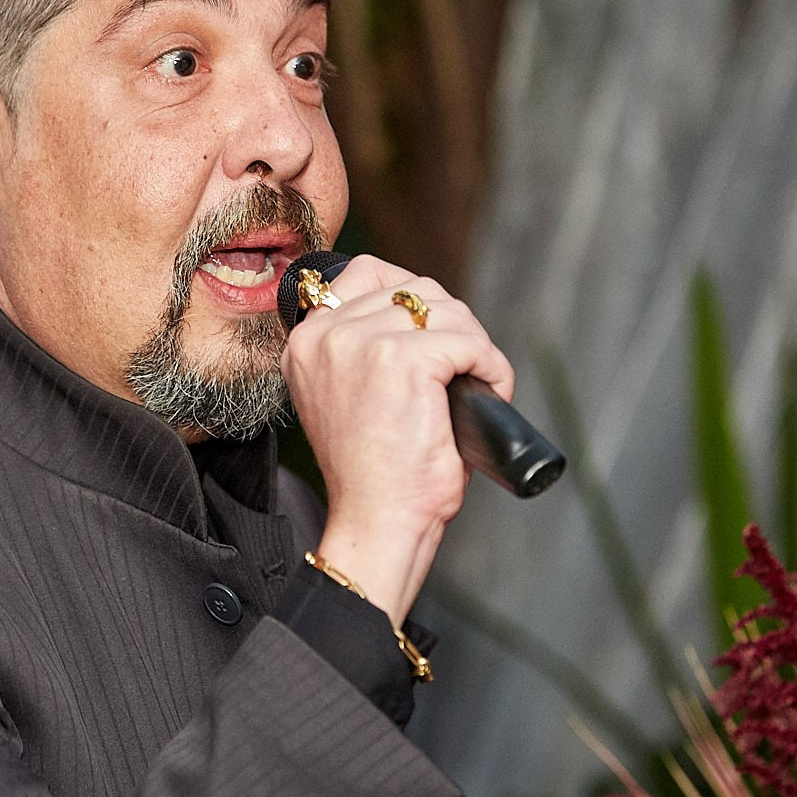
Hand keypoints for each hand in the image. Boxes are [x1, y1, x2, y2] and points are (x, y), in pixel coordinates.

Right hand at [280, 256, 514, 625]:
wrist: (377, 523)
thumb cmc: (373, 475)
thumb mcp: (349, 396)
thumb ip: (363, 350)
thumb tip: (422, 310)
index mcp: (305, 341)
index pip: (367, 273)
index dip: (412, 297)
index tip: (436, 335)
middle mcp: (325, 334)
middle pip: (414, 288)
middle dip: (451, 325)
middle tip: (465, 372)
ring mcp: (363, 343)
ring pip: (446, 311)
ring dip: (474, 347)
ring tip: (479, 387)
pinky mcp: (404, 360)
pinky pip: (470, 342)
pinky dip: (492, 367)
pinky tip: (490, 395)